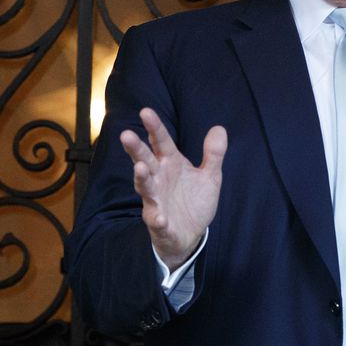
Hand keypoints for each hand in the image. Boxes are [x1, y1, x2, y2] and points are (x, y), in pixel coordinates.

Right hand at [120, 107, 227, 269]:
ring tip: (139, 168)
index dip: (154, 128)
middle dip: (136, 149)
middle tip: (126, 135)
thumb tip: (219, 128)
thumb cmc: (194, 200)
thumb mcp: (210, 176)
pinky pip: (156, 220)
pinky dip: (157, 218)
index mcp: (171, 164)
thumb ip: (213, 154)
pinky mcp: (159, 223)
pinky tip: (158, 217)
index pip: (162, 142)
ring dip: (142, 179)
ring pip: (146, 188)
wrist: (191, 234)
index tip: (146, 111)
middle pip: (146, 160)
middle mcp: (159, 179)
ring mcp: (156, 201)